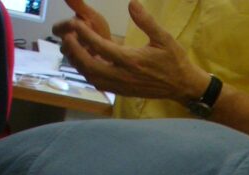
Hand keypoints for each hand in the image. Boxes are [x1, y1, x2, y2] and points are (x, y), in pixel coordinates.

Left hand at [56, 0, 207, 100]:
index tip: (74, 23)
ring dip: (78, 64)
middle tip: (66, 36)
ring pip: (92, 78)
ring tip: (71, 48)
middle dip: (75, 51)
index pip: (101, 48)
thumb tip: (132, 3)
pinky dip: (87, 72)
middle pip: (90, 67)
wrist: (182, 86)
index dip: (85, 35)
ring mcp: (122, 86)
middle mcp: (124, 76)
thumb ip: (146, 21)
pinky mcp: (122, 91)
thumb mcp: (164, 37)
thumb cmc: (174, 60)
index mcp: (133, 61)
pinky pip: (99, 84)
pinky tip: (83, 61)